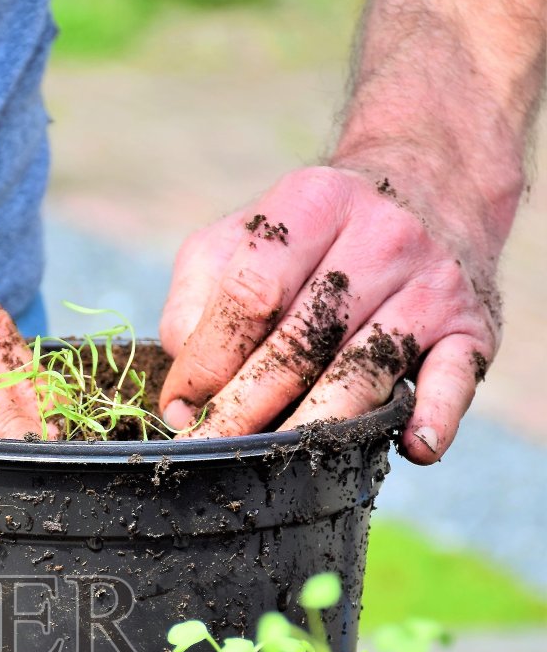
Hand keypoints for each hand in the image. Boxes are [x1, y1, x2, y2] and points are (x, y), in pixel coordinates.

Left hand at [157, 164, 499, 462]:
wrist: (435, 184)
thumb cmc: (316, 232)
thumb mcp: (244, 234)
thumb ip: (199, 297)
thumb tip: (184, 387)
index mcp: (315, 204)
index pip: (252, 294)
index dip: (208, 360)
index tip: (180, 408)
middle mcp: (381, 238)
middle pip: (302, 342)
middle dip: (246, 408)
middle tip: (210, 451)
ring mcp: (431, 284)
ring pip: (363, 372)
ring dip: (315, 428)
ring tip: (273, 467)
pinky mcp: (470, 328)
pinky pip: (454, 379)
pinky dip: (435, 415)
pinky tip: (414, 446)